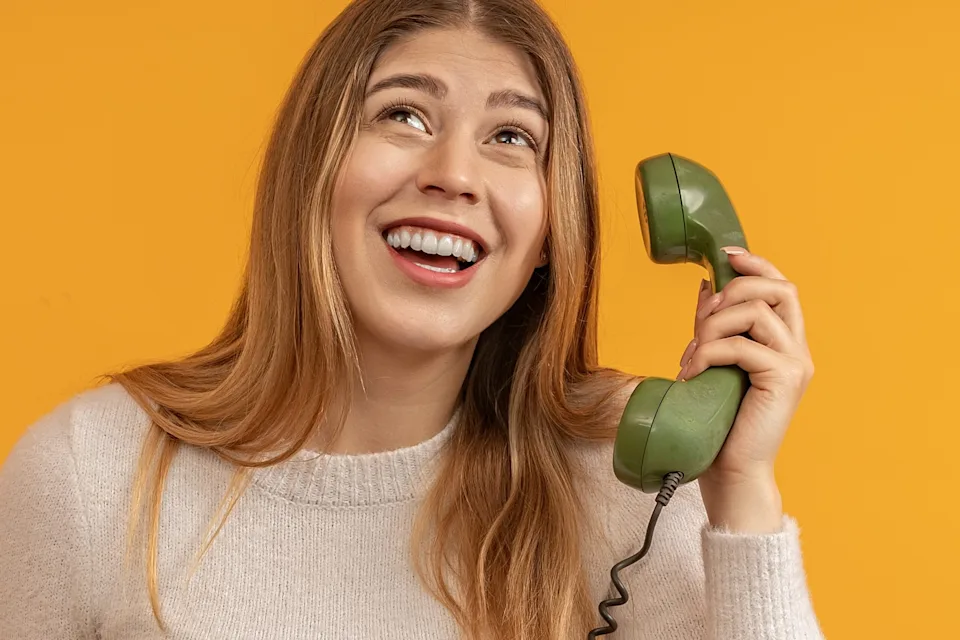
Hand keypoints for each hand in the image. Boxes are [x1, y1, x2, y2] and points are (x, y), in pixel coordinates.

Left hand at [676, 246, 814, 532]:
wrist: (731, 471)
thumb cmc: (720, 421)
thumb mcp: (715, 362)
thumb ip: (716, 327)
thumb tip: (705, 285)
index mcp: (785, 343)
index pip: (782, 287)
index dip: (757, 264)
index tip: (725, 255)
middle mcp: (798, 350)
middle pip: (779, 288)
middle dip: (734, 289)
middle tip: (702, 319)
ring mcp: (795, 364)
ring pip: (755, 312)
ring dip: (713, 326)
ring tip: (691, 356)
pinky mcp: (782, 379)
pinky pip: (741, 345)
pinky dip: (708, 353)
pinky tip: (691, 373)